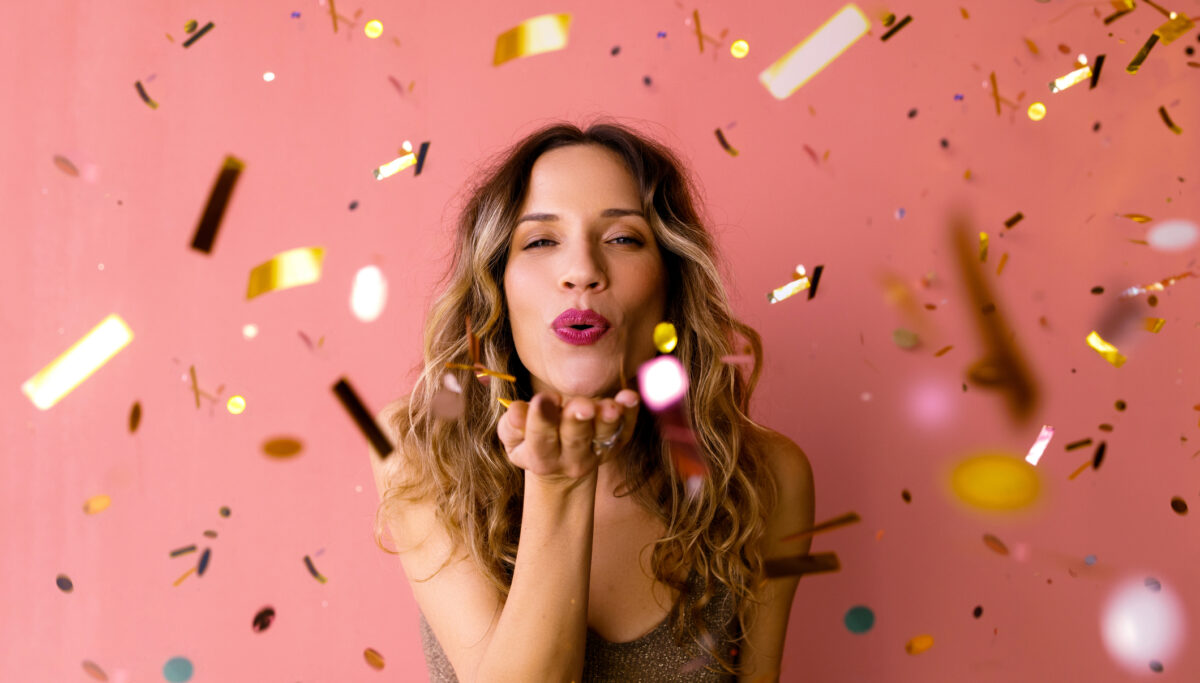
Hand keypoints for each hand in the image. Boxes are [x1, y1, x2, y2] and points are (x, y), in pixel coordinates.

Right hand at [497, 389, 640, 486]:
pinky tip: (630, 397)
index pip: (540, 438)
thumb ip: (513, 425)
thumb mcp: (514, 439)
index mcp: (541, 458)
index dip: (541, 419)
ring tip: (612, 406)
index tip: (543, 398)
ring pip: (604, 436)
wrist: (561, 467)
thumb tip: (516, 410)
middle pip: (576, 439)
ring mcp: (597, 453)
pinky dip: (630, 414)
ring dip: (609, 419)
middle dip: (578, 420)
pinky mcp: (617, 444)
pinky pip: (626, 429)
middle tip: (583, 406)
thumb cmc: (531, 442)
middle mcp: (572, 459)